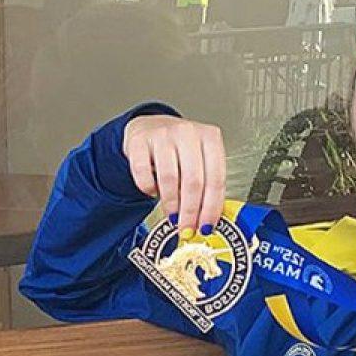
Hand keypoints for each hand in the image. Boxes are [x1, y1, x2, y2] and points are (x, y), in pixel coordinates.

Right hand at [122, 114, 224, 236]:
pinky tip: (153, 191)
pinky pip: (143, 174)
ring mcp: (162, 134)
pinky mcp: (139, 142)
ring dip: (171, 204)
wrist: (150, 128)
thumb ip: (206, 185)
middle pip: (193, 181)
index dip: (211, 207)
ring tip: (172, 214)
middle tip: (187, 228)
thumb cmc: (179, 150)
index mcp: (210, 137)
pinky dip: (148, 189)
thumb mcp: (200, 160)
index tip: (206, 227)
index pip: (216, 178)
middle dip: (190, 211)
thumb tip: (207, 220)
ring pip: (169, 179)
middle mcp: (188, 132)